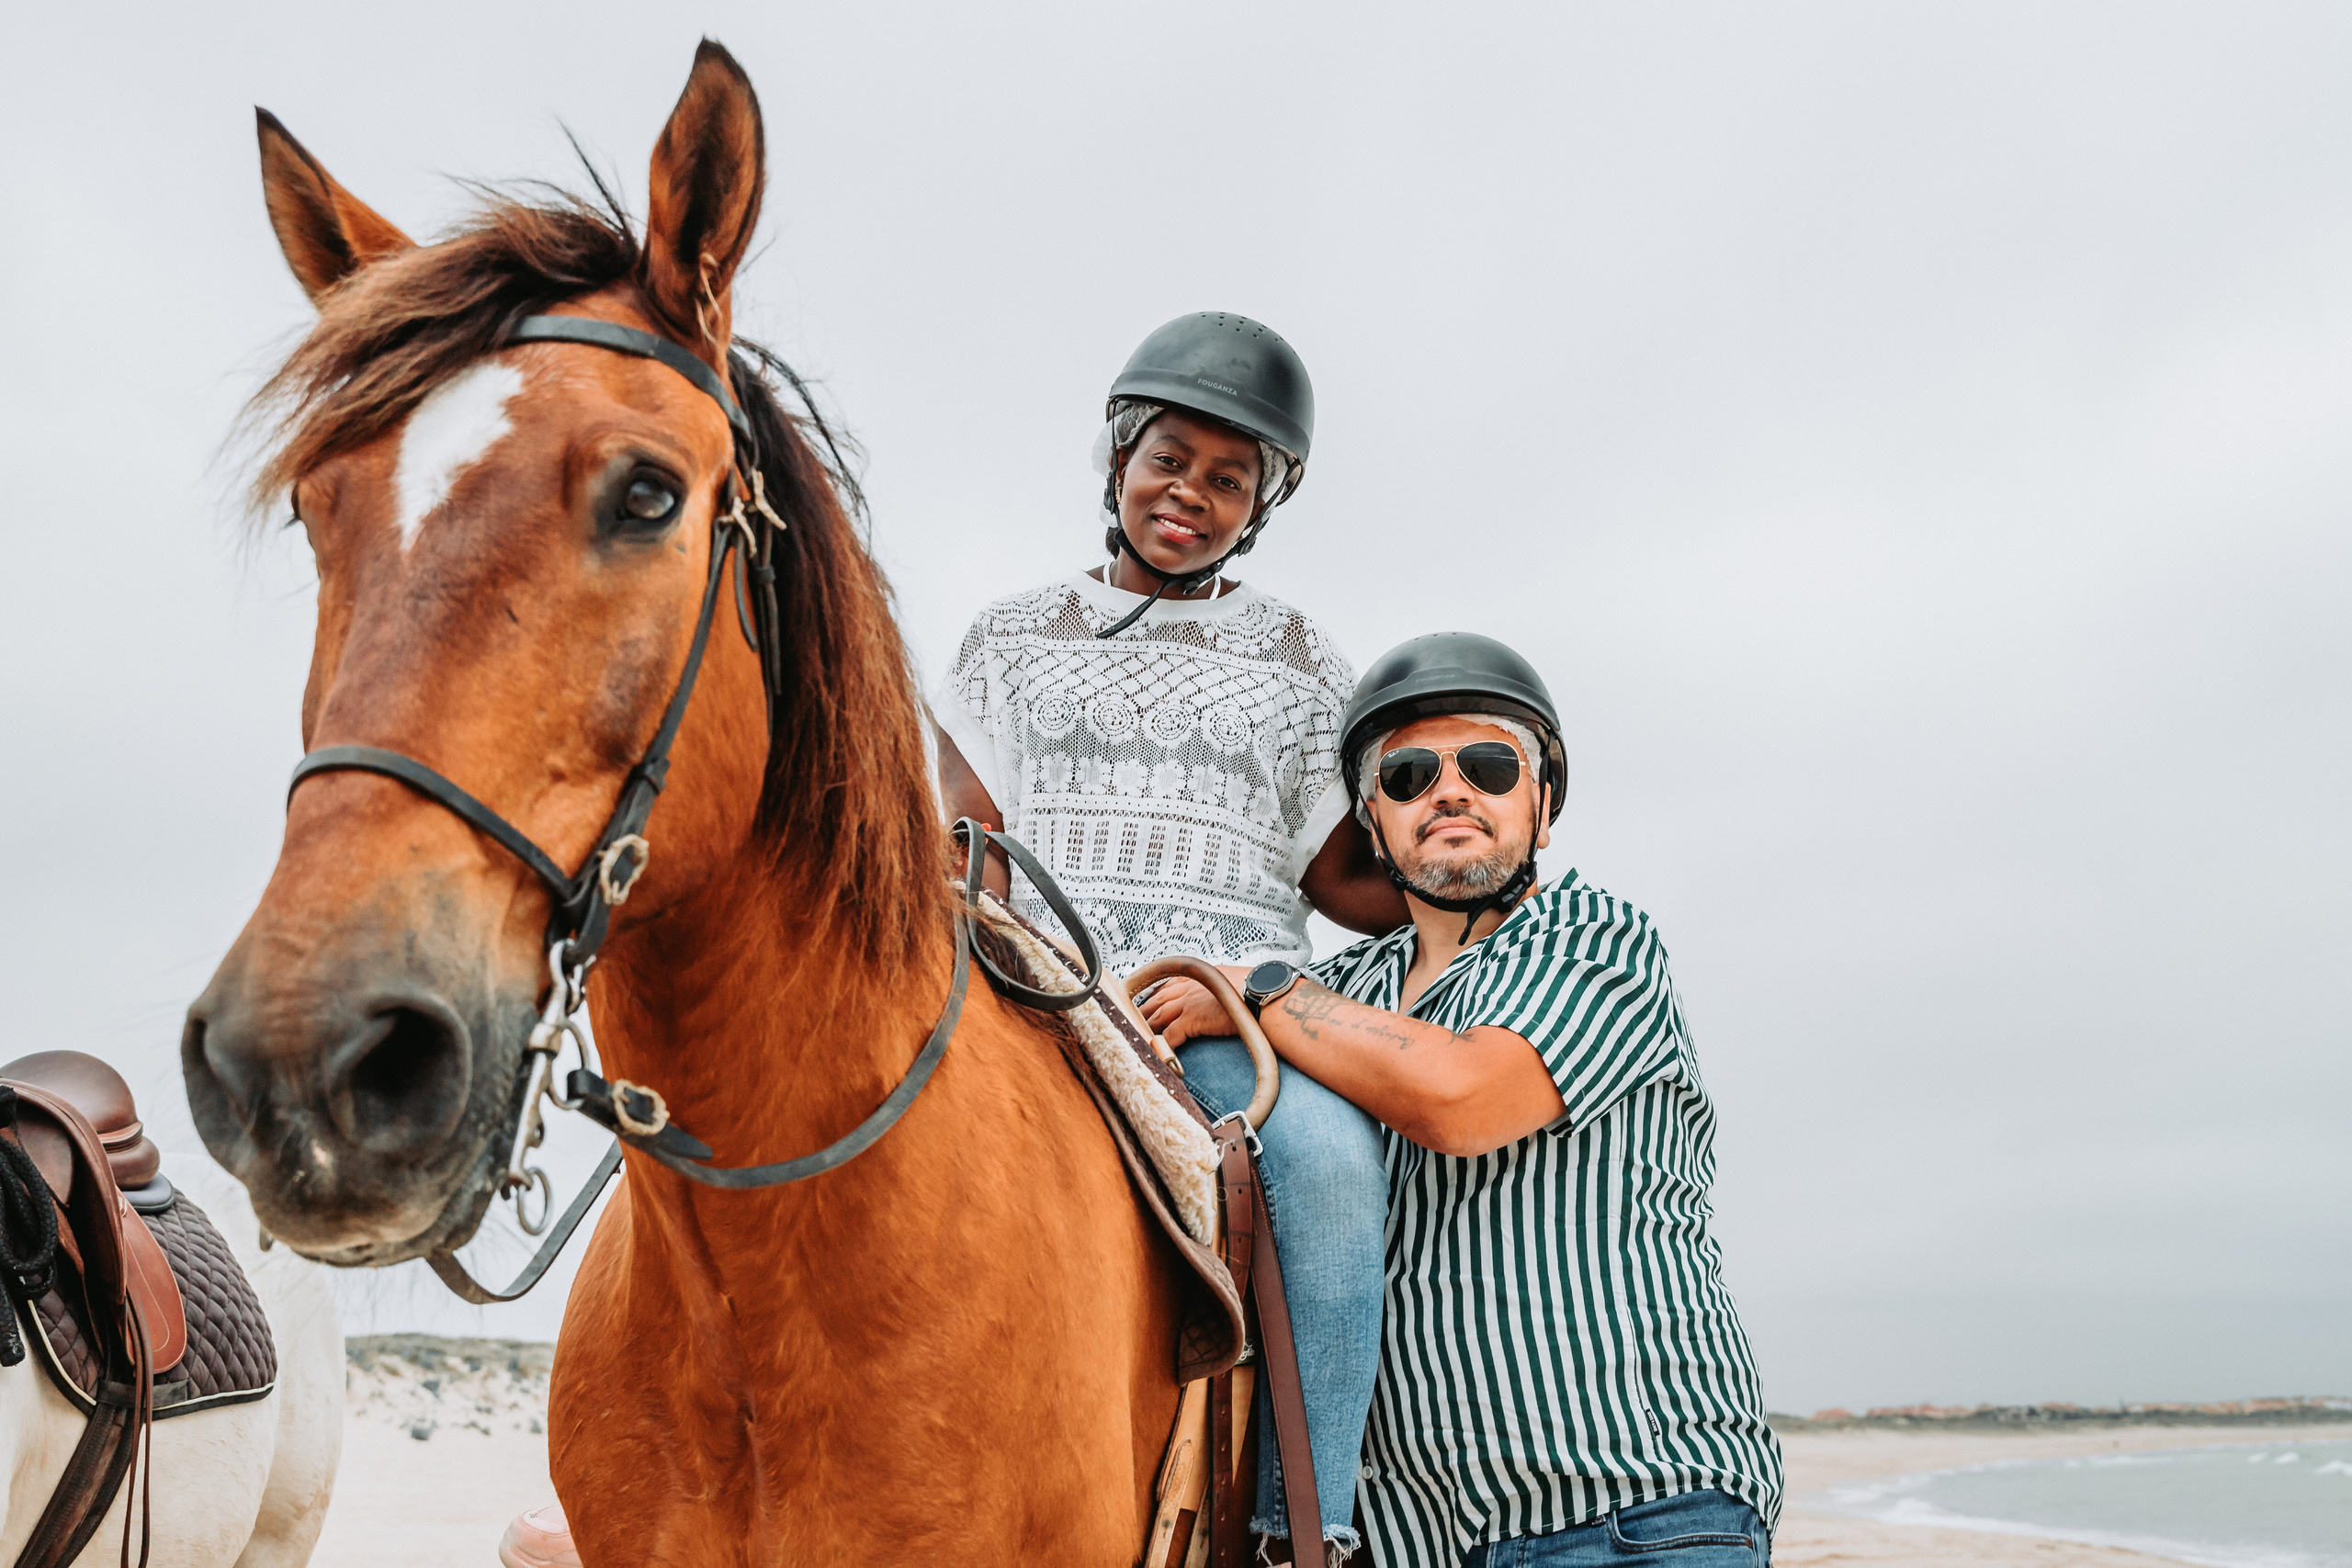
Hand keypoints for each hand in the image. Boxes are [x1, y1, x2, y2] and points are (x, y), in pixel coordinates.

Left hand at [1139, 968, 1256, 1047]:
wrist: (1264, 994)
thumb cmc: (1259, 989)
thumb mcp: (1238, 979)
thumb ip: (1227, 984)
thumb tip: (1234, 991)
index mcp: (1203, 976)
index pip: (1172, 982)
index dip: (1158, 991)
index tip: (1148, 997)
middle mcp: (1191, 987)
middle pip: (1159, 998)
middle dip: (1145, 1008)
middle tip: (1133, 1017)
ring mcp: (1189, 1003)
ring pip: (1158, 1016)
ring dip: (1146, 1026)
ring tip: (1137, 1035)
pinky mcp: (1191, 1019)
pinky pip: (1169, 1036)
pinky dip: (1160, 1044)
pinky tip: (1156, 1051)